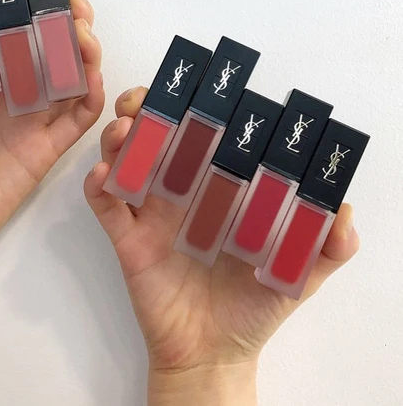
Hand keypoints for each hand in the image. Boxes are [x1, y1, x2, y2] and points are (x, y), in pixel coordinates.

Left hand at [0, 0, 103, 266]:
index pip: (5, 33)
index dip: (22, 6)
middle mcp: (10, 94)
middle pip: (48, 47)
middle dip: (65, 18)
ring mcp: (31, 119)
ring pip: (70, 76)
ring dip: (84, 49)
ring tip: (82, 29)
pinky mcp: (46, 148)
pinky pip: (78, 118)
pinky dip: (91, 95)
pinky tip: (89, 75)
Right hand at [84, 87, 358, 401]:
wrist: (211, 354)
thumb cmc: (253, 309)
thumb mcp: (298, 275)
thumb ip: (326, 247)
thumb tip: (345, 211)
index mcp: (217, 188)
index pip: (203, 135)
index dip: (194, 106)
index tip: (193, 88)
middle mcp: (180, 192)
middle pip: (156, 137)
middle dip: (145, 109)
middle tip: (143, 101)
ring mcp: (150, 213)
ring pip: (125, 161)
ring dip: (119, 139)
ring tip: (124, 132)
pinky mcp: (128, 239)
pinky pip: (106, 207)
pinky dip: (98, 187)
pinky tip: (103, 176)